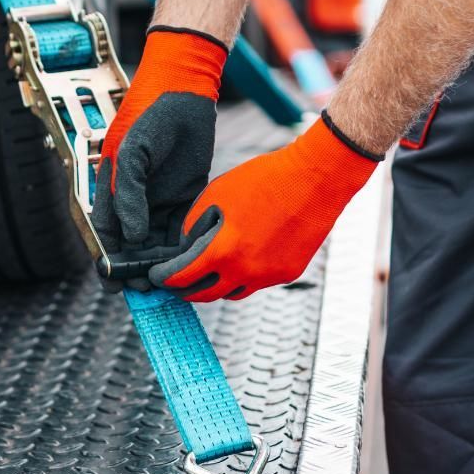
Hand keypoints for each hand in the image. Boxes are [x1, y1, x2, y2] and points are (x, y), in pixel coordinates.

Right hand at [92, 27, 226, 285]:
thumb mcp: (132, 152)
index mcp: (110, 187)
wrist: (184, 89)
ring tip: (170, 282)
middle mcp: (132, 198)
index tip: (114, 283)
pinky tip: (188, 260)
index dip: (108, 260)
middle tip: (147, 289)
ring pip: (155, 241)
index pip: (105, 233)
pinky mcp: (183, 194)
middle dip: (136, 267)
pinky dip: (182, 245)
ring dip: (161, 261)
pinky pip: (180, 227)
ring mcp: (158, 197)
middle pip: (130, 243)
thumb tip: (132, 235)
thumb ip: (128, 194)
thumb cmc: (150, 113)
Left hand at [150, 113, 379, 301]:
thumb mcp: (217, 194)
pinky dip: (244, 275)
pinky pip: (257, 283)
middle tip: (176, 282)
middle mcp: (246, 271)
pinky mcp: (288, 273)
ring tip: (207, 272)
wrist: (316, 178)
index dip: (164, 278)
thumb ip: (194, 225)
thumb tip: (185, 247)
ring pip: (232, 293)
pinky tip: (241, 258)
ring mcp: (269, 277)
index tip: (157, 276)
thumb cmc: (265, 179)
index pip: (183, 277)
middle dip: (185, 290)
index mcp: (223, 251)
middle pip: (205, 295)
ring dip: (216, 286)